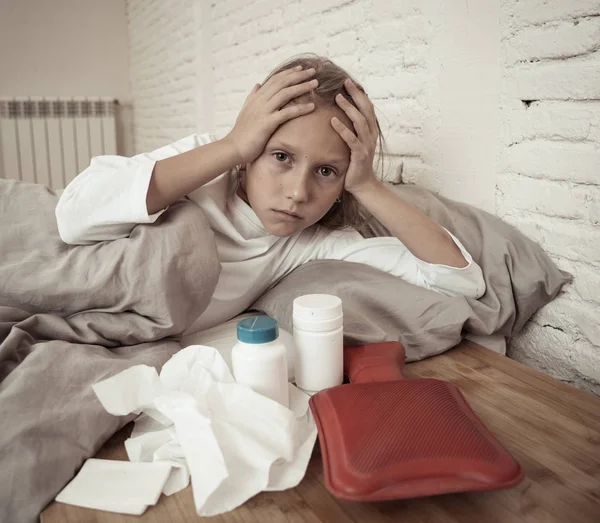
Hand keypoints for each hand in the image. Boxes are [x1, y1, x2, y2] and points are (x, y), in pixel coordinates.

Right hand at [225, 66, 317, 163]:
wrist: (233, 147)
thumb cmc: (241, 132)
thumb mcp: (246, 111)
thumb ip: (252, 97)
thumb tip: (257, 84)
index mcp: (256, 97)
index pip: (275, 80)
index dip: (288, 73)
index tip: (301, 68)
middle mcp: (260, 100)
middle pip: (282, 82)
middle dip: (298, 75)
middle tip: (313, 71)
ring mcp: (263, 111)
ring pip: (286, 93)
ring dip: (302, 87)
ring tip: (315, 83)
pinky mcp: (267, 123)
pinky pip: (287, 113)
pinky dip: (300, 108)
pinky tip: (312, 106)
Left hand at [330, 78, 378, 193]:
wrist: (362, 184)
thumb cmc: (355, 163)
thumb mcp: (355, 143)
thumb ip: (352, 129)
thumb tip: (339, 114)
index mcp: (370, 130)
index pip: (367, 107)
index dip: (359, 94)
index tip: (348, 82)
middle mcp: (371, 135)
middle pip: (365, 109)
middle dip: (356, 95)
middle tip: (345, 82)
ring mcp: (366, 145)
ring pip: (360, 122)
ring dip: (349, 108)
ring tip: (337, 97)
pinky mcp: (360, 155)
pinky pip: (352, 139)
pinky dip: (343, 129)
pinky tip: (333, 121)